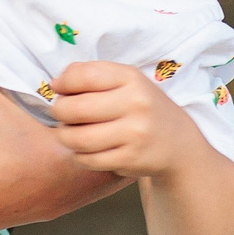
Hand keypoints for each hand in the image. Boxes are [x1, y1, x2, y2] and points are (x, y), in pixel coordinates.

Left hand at [44, 60, 206, 178]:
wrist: (178, 142)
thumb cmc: (140, 106)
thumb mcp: (125, 81)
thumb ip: (91, 75)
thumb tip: (55, 84)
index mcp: (131, 78)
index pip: (83, 76)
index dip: (63, 83)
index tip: (60, 89)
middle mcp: (135, 104)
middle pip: (75, 109)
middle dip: (59, 112)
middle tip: (62, 114)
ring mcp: (134, 133)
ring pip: (77, 138)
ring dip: (65, 136)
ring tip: (70, 132)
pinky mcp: (130, 159)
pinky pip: (88, 159)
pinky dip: (79, 155)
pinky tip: (86, 149)